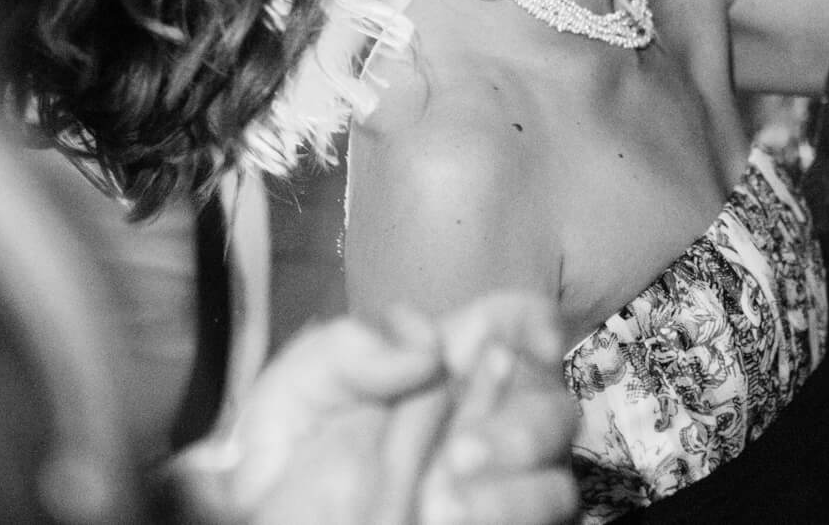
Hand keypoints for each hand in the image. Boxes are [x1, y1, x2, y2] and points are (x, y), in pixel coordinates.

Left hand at [169, 295, 576, 524]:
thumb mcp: (301, 385)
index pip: (513, 324)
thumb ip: (353, 346)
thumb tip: (429, 351)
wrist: (272, 522)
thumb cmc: (287, 453)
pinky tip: (455, 520)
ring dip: (514, 481)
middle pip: (550, 395)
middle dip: (522, 417)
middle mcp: (486, 417)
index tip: (535, 341)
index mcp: (445, 367)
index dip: (534, 323)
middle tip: (461, 453)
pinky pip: (552, 511)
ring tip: (441, 506)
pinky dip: (512, 513)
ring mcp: (500, 480)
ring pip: (556, 465)